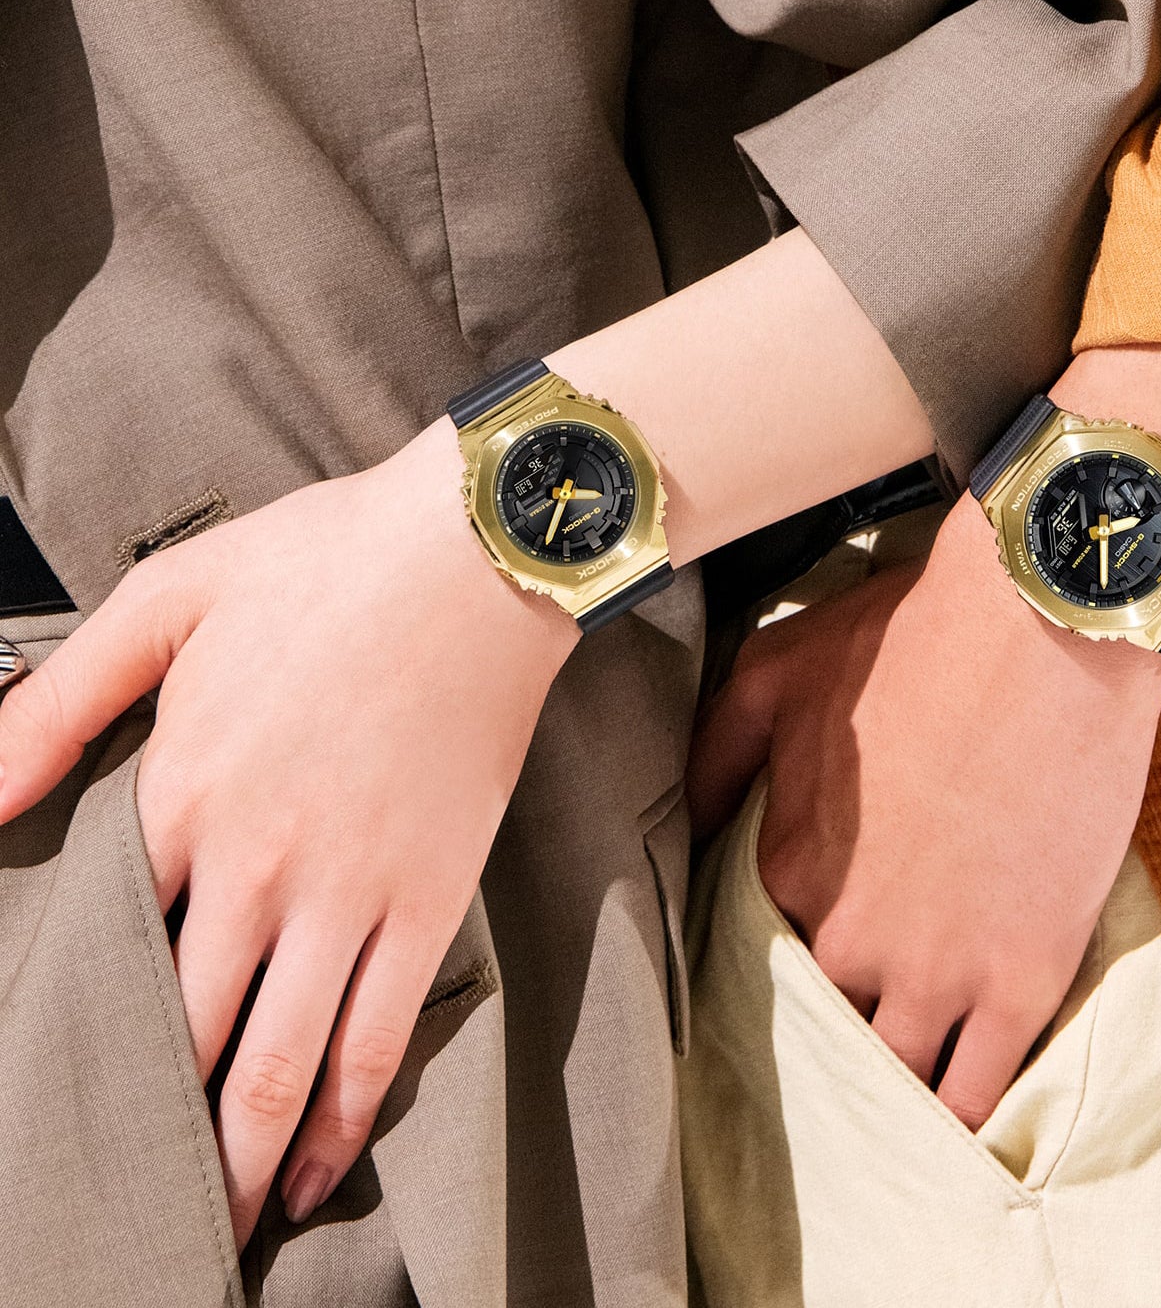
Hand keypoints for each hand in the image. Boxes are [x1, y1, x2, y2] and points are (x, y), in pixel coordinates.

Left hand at [0, 418, 574, 1245]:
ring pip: (278, 1063)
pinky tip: (320, 1170)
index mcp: (178, 791)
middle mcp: (253, 865)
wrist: (477, 557)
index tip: (57, 1094)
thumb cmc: (323, 563)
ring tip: (217, 1230)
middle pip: (181, 1036)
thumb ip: (59, 700)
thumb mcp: (169, 598)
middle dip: (150, 1133)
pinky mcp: (429, 894)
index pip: (103, 950)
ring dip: (241, 1161)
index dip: (74, 1036)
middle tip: (129, 1203)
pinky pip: (379, 1031)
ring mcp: (348, 890)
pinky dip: (345, 1116)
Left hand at [686, 494, 1160, 1129]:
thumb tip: (687, 823)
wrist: (1043, 629)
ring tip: (891, 1107)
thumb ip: (715, 755)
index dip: (785, 960)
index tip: (807, 961)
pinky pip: (981, 1088)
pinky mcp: (1024, 979)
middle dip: (833, 1033)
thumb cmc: (909, 640)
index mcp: (788, 870)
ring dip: (890, 1092)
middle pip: (826, 1026)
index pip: (761, 955)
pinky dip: (962, 1118)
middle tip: (849, 1037)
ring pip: (897, 1076)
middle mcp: (851, 940)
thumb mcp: (775, 672)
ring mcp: (941, 971)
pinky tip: (952, 1132)